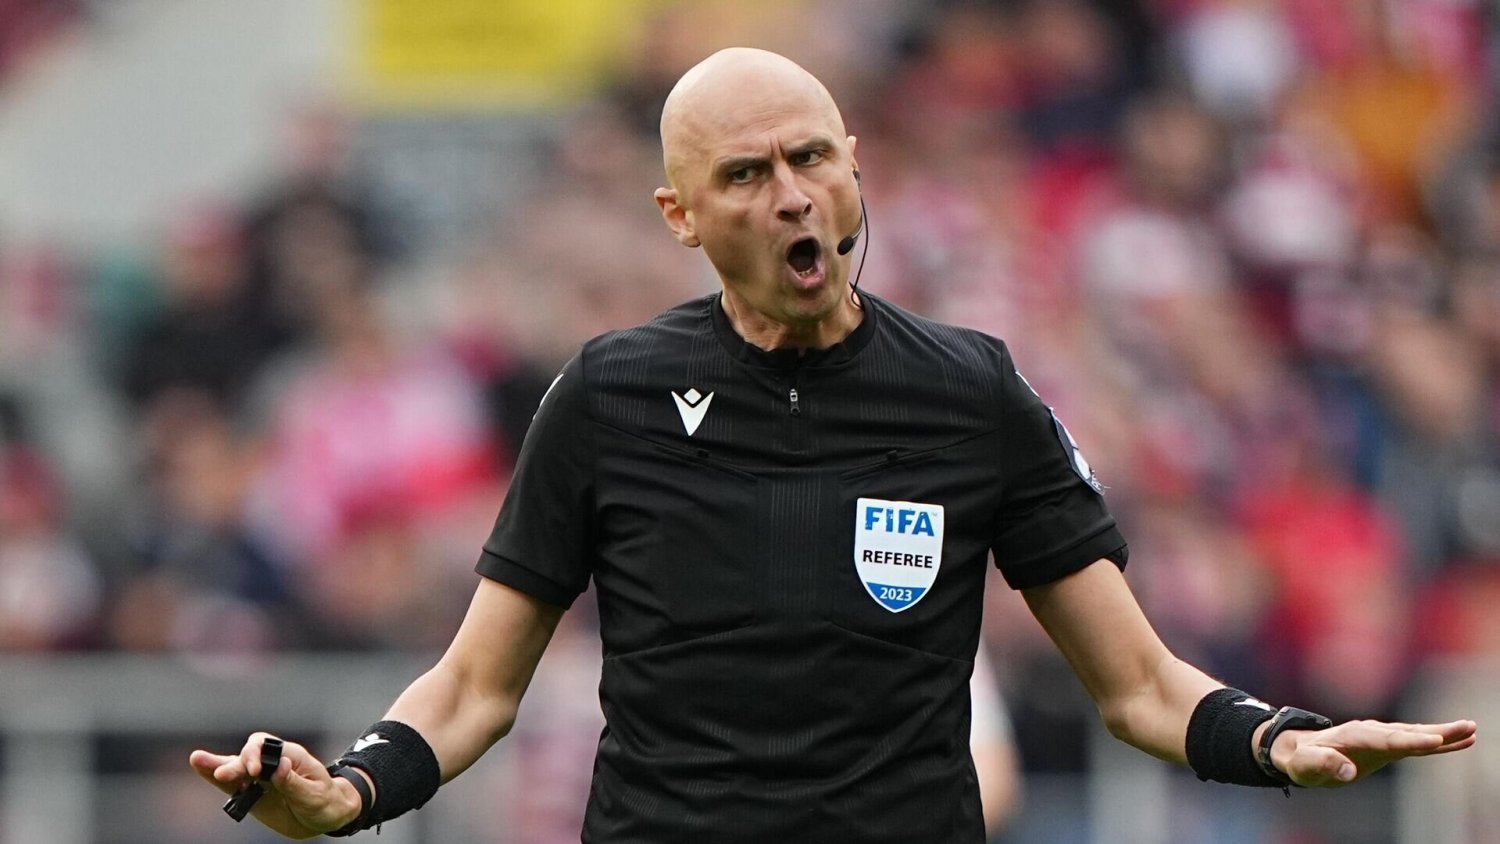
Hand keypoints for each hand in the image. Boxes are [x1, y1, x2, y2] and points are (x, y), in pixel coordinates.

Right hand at [189, 733, 362, 838]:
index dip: (256, 754)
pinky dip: (216, 779)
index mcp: (290, 757)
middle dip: (234, 764)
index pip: (267, 746)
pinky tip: (203, 770)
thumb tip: (279, 766)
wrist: (326, 816)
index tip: (254, 771)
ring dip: (216, 766)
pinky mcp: (253, 793)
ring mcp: (260, 778)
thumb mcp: (314, 794)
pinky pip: (232, 786)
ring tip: (197, 761)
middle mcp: (272, 763)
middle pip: (247, 755)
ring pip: (235, 768)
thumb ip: (294, 782)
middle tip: (223, 775)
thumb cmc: (326, 801)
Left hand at [1271, 719, 1477, 787]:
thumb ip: (1322, 764)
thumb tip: (1345, 770)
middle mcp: (1370, 732)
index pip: (1386, 740)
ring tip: (1471, 731)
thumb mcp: (1304, 766)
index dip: (1410, 741)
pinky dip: (1437, 741)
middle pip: (1407, 733)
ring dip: (1443, 734)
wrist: (1299, 751)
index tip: (1434, 742)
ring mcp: (1380, 737)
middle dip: (1437, 732)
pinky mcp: (1387, 745)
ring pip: (1416, 735)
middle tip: (1466, 728)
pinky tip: (1460, 740)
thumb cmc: (1301, 761)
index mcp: (1352, 737)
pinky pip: (1416, 743)